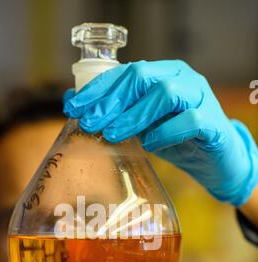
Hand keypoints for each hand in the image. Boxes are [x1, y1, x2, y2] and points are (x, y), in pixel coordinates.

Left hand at [64, 60, 257, 206]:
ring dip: (134, 115)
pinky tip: (150, 146)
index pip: (124, 73)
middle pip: (141, 78)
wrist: (216, 160)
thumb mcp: (142, 125)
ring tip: (113, 135)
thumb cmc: (176, 139)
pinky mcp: (213, 122)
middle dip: (110, 101)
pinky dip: (166, 132)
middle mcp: (181, 78)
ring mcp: (199, 97)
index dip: (96, 89)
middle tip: (89, 123)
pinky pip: (189, 121)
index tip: (72, 108)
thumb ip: (118, 115)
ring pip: (165, 94)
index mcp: (162, 74)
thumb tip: (76, 108)